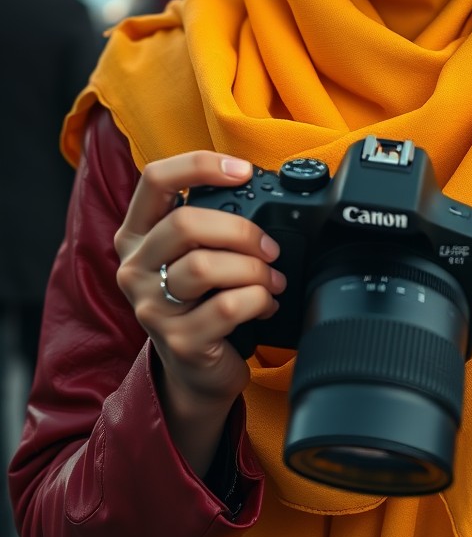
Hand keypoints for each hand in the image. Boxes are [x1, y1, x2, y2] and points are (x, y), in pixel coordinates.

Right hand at [114, 151, 285, 469]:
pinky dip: (258, 299)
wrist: (197, 370)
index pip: (155, 178)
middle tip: (269, 248)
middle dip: (240, 230)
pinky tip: (265, 304)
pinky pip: (227, 307)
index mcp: (137, 233)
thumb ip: (210, 219)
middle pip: (184, 223)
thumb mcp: (194, 252)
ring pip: (205, 266)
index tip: (243, 171)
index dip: (201, 165)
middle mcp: (134, 267)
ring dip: (254, 269)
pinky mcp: (178, 341)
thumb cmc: (203, 298)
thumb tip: (257, 186)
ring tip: (271, 279)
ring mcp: (150, 307)